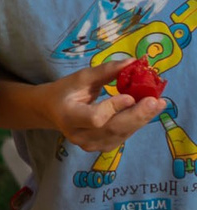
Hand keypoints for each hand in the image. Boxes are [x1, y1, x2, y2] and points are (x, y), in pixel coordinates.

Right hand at [33, 59, 169, 154]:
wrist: (52, 111)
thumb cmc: (66, 90)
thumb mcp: (81, 77)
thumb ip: (106, 71)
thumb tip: (133, 62)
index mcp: (68, 115)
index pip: (94, 117)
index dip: (113, 108)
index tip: (130, 96)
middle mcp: (77, 135)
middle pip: (112, 129)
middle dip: (137, 115)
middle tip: (156, 101)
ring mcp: (89, 144)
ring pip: (121, 134)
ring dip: (142, 119)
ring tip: (158, 104)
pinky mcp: (101, 147)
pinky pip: (123, 136)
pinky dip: (137, 123)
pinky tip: (147, 111)